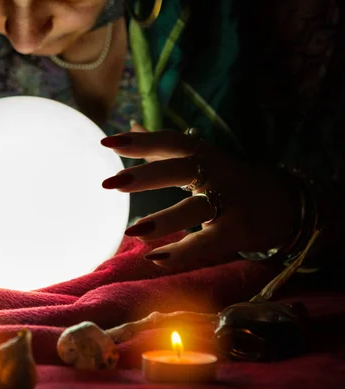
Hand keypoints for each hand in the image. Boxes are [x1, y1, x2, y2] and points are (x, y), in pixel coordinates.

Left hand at [101, 123, 299, 269]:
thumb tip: (130, 123)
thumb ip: (164, 145)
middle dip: (146, 176)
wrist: (290, 204)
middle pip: (181, 170)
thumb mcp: (204, 156)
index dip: (141, 140)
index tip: (107, 141)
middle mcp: (217, 173)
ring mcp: (230, 203)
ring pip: (195, 209)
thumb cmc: (235, 179)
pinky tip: (154, 258)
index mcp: (205, 154)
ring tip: (132, 231)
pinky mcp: (238, 232)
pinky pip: (207, 243)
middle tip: (110, 183)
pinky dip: (181, 252)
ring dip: (163, 220)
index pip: (171, 141)